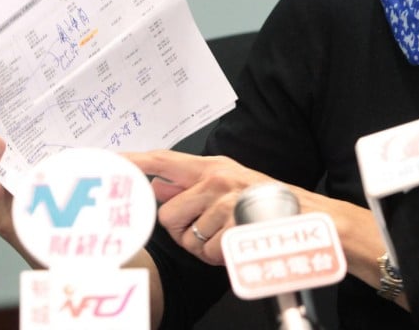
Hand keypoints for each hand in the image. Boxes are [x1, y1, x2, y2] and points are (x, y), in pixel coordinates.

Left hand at [124, 149, 297, 264]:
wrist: (309, 218)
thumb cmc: (268, 204)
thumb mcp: (230, 185)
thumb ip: (192, 186)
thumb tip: (157, 187)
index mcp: (213, 167)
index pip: (164, 160)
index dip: (134, 162)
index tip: (110, 161)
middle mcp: (217, 178)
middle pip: (168, 215)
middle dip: (184, 232)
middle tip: (210, 230)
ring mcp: (226, 201)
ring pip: (187, 238)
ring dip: (204, 247)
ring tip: (229, 235)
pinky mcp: (234, 224)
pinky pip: (207, 252)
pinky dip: (220, 257)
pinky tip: (237, 244)